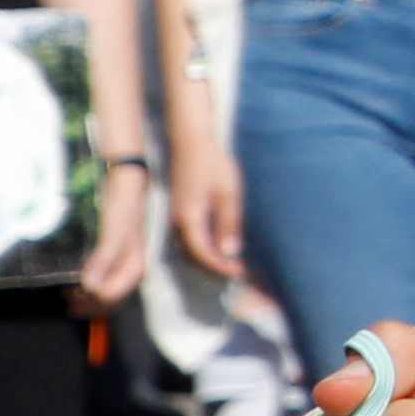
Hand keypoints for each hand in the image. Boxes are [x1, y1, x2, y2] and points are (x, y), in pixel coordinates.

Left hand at [78, 162, 152, 311]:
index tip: (68, 294)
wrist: (125, 183)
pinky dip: (89, 286)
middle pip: (109, 301)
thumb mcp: (113, 232)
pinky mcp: (114, 258)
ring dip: (87, 298)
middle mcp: (130, 272)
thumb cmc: (121, 207)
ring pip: (105, 293)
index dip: (89, 301)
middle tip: (65, 299)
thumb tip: (89, 288)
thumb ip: (103, 260)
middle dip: (88, 304)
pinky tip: (76, 282)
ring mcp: (122, 265)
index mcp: (134, 270)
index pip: (109, 298)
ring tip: (67, 294)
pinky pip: (102, 281)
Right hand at [172, 137, 246, 289]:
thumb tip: (231, 252)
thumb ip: (228, 224)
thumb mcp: (228, 193)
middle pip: (193, 257)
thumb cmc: (213, 163)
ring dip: (207, 261)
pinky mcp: (177, 212)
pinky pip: (186, 240)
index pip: (203, 254)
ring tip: (230, 264)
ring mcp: (174, 217)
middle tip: (238, 274)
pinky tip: (218, 247)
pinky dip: (201, 249)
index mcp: (189, 218)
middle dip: (215, 269)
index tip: (240, 273)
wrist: (191, 141)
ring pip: (188, 250)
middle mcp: (177, 222)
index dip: (221, 268)